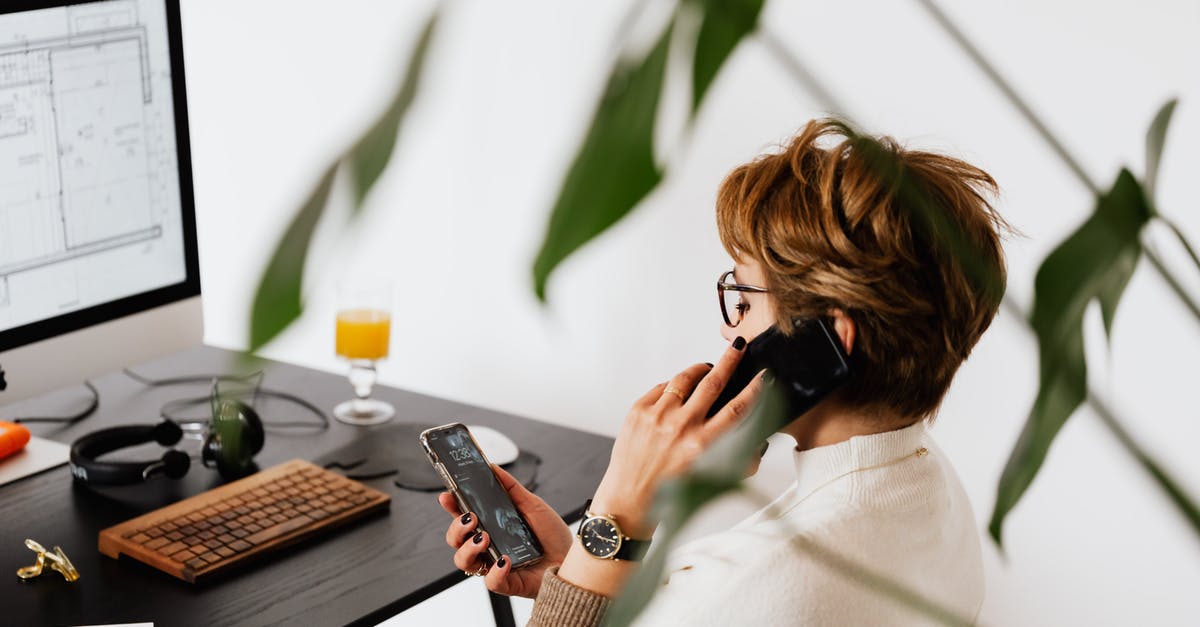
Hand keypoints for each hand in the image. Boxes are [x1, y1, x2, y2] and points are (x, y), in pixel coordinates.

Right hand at [438, 464, 572, 597]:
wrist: (573, 559)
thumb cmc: (552, 535)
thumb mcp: (532, 505)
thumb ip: (511, 488)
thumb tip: (493, 467)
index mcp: (491, 527)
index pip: (463, 517)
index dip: (451, 507)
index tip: (447, 495)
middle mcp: (488, 547)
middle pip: (456, 541)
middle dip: (456, 528)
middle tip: (471, 518)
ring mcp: (494, 565)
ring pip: (464, 562)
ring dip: (468, 548)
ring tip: (485, 537)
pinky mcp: (507, 583)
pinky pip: (490, 582)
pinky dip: (495, 571)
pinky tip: (505, 559)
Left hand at [590, 338, 763, 536]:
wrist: (629, 500)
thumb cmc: (669, 493)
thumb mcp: (709, 479)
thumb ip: (736, 459)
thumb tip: (755, 441)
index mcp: (702, 445)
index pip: (737, 408)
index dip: (754, 389)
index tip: (764, 376)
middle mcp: (681, 427)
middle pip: (713, 382)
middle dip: (729, 361)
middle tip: (738, 347)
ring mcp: (657, 416)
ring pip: (685, 379)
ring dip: (699, 370)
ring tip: (707, 368)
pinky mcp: (638, 411)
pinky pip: (662, 387)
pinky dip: (673, 387)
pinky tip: (678, 393)